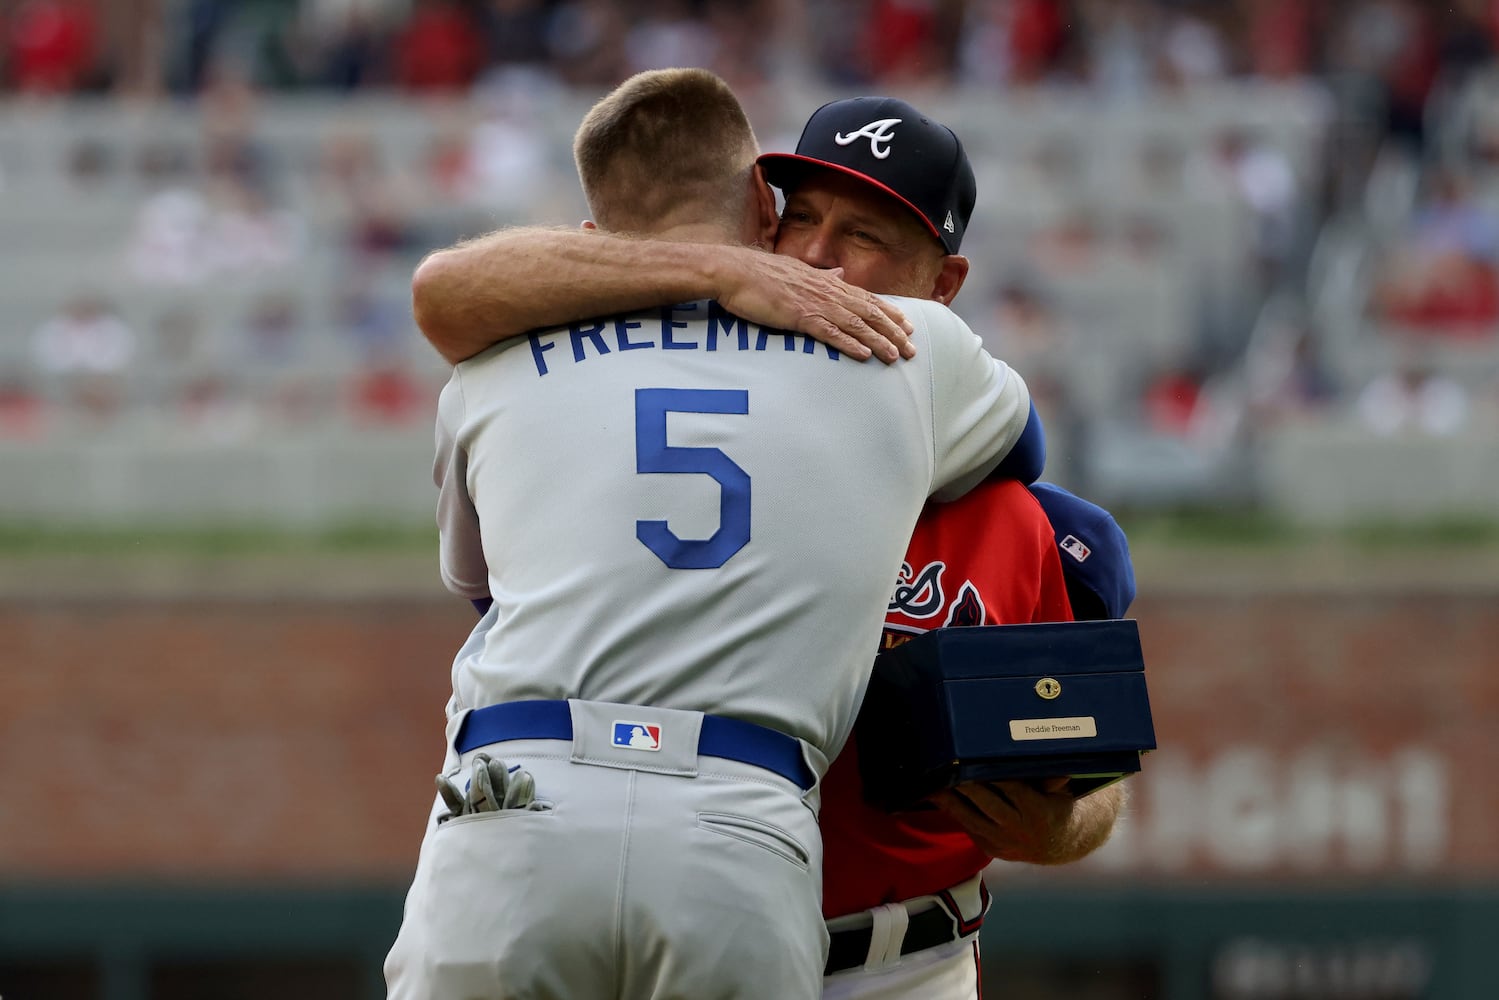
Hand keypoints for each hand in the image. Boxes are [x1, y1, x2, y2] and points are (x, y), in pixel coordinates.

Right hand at [714, 248, 914, 362]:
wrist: (734, 271)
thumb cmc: (760, 273)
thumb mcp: (796, 271)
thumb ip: (820, 276)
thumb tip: (838, 274)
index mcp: (826, 282)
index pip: (866, 298)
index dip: (889, 312)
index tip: (907, 324)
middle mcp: (826, 291)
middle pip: (868, 313)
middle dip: (893, 331)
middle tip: (912, 348)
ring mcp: (814, 304)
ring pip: (855, 324)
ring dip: (878, 341)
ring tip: (896, 356)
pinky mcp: (799, 316)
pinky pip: (830, 332)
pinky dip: (849, 343)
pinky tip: (864, 355)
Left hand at [930, 777, 1076, 864]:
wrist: (1058, 846)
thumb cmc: (1056, 808)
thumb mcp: (1060, 793)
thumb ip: (1052, 780)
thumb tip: (1056, 771)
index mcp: (1038, 812)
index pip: (1011, 789)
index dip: (992, 775)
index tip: (974, 760)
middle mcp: (1019, 829)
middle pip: (987, 804)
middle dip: (966, 786)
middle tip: (948, 768)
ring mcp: (1003, 842)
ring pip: (972, 819)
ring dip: (950, 801)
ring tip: (934, 784)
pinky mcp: (990, 848)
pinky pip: (968, 828)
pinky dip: (953, 813)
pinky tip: (939, 798)